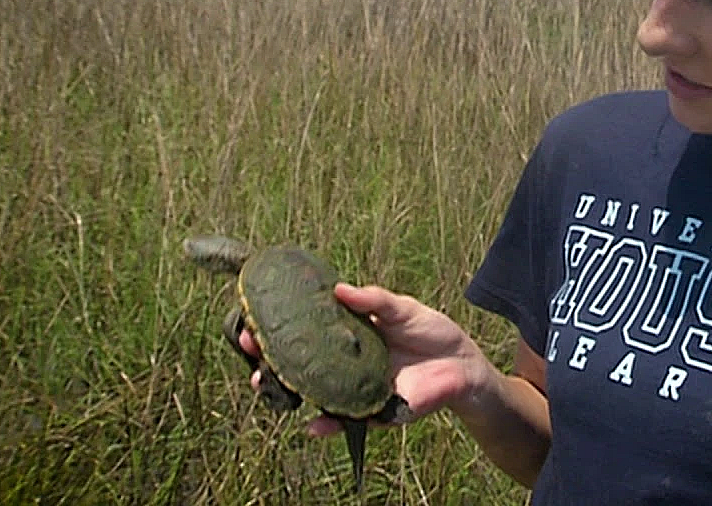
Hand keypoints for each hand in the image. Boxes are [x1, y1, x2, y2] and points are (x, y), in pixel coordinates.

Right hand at [238, 283, 493, 436]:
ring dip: (288, 390)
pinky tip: (312, 423)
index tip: (255, 313)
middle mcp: (345, 363)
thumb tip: (339, 289)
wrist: (463, 365)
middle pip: (299, 361)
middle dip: (269, 354)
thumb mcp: (403, 308)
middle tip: (248, 343)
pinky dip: (328, 422)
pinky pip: (344, 419)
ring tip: (264, 383)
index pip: (308, 329)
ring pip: (313, 392)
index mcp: (349, 335)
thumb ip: (374, 300)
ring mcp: (354, 387)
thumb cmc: (432, 332)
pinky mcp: (373, 411)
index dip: (280, 323)